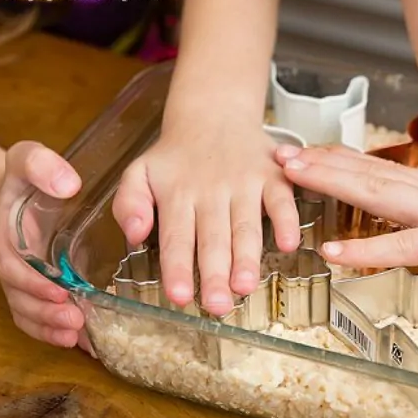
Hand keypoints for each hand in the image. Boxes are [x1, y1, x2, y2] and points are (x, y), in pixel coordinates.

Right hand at [0, 141, 85, 346]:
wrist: (28, 191)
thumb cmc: (29, 177)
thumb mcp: (29, 159)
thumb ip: (41, 165)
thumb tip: (69, 184)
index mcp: (7, 239)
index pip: (12, 269)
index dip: (32, 284)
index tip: (58, 291)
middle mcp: (13, 267)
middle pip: (22, 300)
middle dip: (47, 314)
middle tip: (75, 319)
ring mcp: (24, 284)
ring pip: (31, 316)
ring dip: (52, 330)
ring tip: (79, 335)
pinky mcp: (39, 295)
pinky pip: (41, 322)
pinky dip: (58, 335)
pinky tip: (83, 343)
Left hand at [113, 117, 300, 316]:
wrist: (214, 112)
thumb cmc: (176, 158)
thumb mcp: (140, 172)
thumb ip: (129, 203)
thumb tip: (135, 234)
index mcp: (178, 194)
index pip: (176, 237)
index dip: (178, 268)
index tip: (179, 296)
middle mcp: (211, 190)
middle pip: (212, 238)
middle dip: (214, 273)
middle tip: (216, 305)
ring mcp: (244, 183)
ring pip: (245, 225)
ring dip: (247, 256)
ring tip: (245, 286)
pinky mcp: (272, 177)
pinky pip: (282, 199)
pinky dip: (287, 220)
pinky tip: (288, 243)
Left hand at [282, 140, 417, 278]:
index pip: (397, 178)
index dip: (357, 166)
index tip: (324, 156)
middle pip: (375, 177)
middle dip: (325, 165)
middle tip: (283, 154)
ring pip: (377, 198)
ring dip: (330, 186)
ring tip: (288, 176)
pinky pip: (403, 248)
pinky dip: (366, 251)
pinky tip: (332, 253)